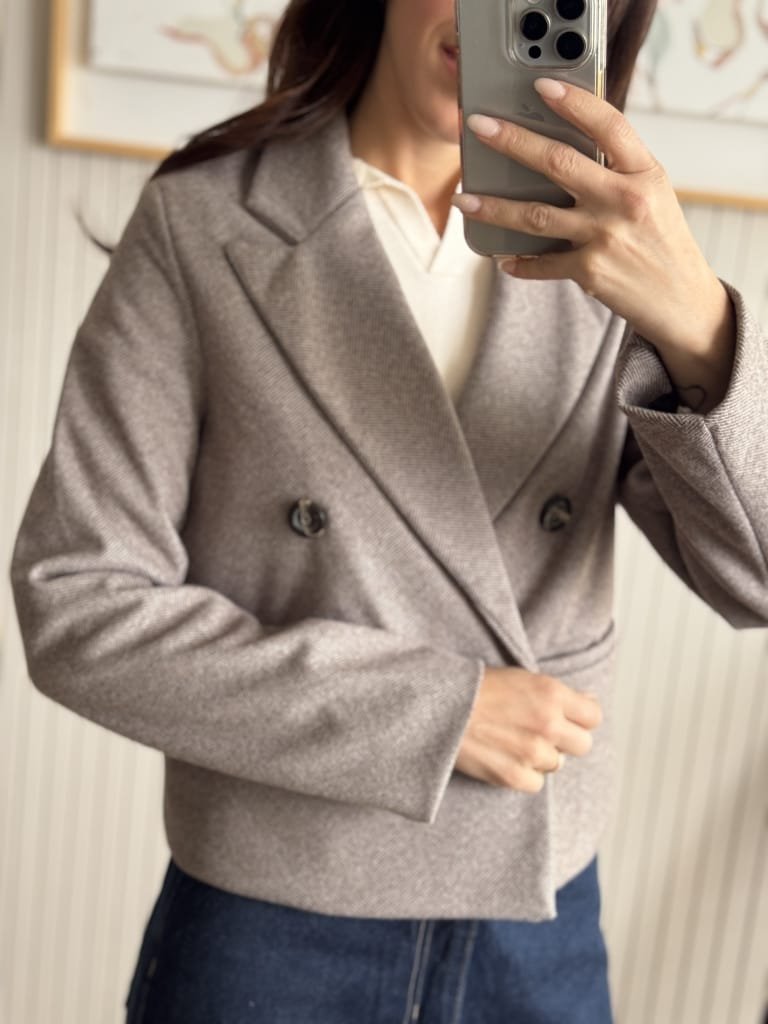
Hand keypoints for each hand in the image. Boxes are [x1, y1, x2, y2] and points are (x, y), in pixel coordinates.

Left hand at [453, 78, 735, 411]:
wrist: (682, 299)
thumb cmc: (661, 241)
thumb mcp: (653, 194)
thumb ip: (617, 170)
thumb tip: (563, 146)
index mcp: (644, 173)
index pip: (609, 125)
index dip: (574, 102)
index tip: (542, 86)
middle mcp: (625, 200)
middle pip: (558, 163)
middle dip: (512, 141)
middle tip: (478, 127)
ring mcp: (605, 236)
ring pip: (535, 215)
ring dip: (494, 208)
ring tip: (465, 200)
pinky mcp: (590, 271)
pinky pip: (542, 263)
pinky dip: (519, 262)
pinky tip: (501, 258)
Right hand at [454, 665, 601, 793]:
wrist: (437, 707)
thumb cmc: (475, 688)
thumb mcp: (520, 677)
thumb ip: (554, 693)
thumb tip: (587, 703)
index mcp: (551, 693)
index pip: (593, 716)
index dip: (580, 717)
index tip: (567, 718)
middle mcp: (547, 723)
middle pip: (583, 744)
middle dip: (565, 739)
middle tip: (541, 733)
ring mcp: (532, 752)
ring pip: (557, 764)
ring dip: (540, 756)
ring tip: (514, 742)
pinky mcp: (514, 775)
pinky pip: (536, 783)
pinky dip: (524, 774)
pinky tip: (505, 757)